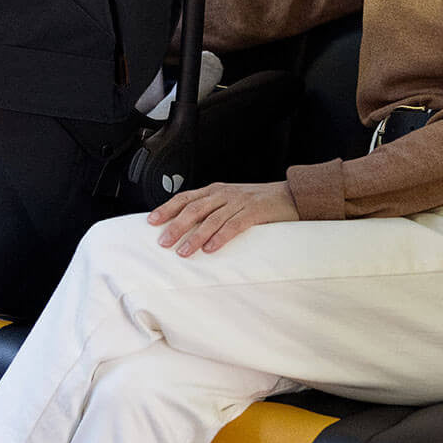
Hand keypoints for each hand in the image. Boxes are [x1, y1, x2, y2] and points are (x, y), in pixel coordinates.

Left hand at [148, 181, 299, 255]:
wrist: (290, 195)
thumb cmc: (259, 202)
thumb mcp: (231, 201)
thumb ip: (212, 210)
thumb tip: (187, 229)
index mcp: (216, 190)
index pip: (186, 197)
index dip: (167, 208)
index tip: (152, 220)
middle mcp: (224, 194)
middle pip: (194, 209)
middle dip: (176, 225)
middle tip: (164, 241)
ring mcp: (239, 202)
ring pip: (211, 219)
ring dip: (195, 236)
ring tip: (184, 251)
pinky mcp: (254, 212)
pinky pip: (234, 225)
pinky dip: (221, 237)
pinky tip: (211, 248)